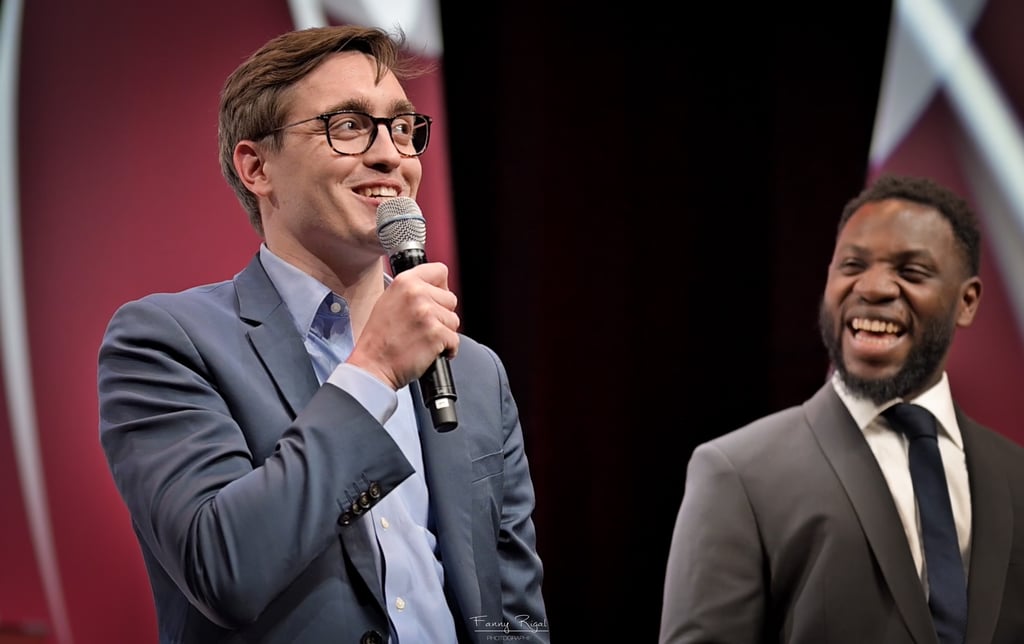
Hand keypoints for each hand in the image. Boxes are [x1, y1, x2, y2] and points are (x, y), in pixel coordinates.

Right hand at [347, 262, 459, 389]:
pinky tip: (429, 350)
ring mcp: (427, 313)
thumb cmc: (379, 339)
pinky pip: (455, 340)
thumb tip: (435, 288)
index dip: (441, 287)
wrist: (373, 366)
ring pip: (454, 320)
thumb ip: (412, 290)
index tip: (436, 299)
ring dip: (444, 332)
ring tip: (422, 339)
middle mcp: (417, 293)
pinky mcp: (436, 333)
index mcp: (405, 281)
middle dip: (442, 314)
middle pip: (451, 298)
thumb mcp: (389, 301)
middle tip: (423, 326)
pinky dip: (447, 349)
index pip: (440, 271)